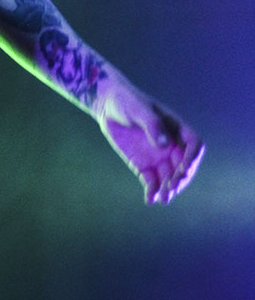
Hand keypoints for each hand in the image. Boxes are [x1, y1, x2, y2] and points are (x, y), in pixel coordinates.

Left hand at [96, 73, 204, 204]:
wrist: (106, 105)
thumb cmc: (125, 99)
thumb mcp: (137, 108)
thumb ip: (151, 123)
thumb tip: (165, 145)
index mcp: (174, 126)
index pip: (194, 144)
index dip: (192, 157)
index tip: (183, 168)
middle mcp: (170, 144)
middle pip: (184, 165)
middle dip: (181, 178)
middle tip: (172, 187)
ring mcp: (157, 156)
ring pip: (169, 177)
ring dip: (169, 189)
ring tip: (163, 199)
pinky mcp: (143, 165)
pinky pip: (152, 181)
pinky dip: (152, 191)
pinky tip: (149, 199)